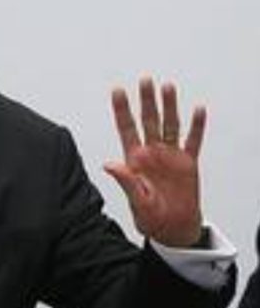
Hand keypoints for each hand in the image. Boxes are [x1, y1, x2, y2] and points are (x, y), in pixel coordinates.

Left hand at [105, 77, 204, 247]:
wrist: (173, 228)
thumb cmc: (150, 217)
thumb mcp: (136, 201)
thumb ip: (125, 181)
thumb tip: (110, 164)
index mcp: (134, 159)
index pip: (126, 128)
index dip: (121, 109)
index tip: (117, 90)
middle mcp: (151, 152)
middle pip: (148, 120)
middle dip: (146, 100)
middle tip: (145, 79)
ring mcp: (170, 156)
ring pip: (170, 125)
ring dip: (169, 106)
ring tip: (167, 87)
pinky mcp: (188, 163)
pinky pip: (193, 141)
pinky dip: (197, 126)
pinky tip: (198, 110)